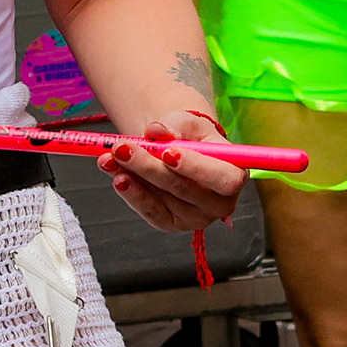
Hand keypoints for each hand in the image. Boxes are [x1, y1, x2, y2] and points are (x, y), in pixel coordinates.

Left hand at [101, 109, 243, 233]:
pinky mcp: (172, 224)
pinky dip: (131, 193)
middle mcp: (219, 203)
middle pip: (185, 190)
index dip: (196, 168)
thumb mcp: (188, 123)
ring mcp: (196, 218)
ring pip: (163, 200)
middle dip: (150, 167)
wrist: (177, 150)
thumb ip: (175, 124)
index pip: (224, 179)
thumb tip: (156, 130)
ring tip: (111, 157)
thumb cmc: (190, 137)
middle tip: (122, 148)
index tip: (167, 152)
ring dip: (134, 177)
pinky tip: (117, 176)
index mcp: (234, 175)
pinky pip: (150, 212)